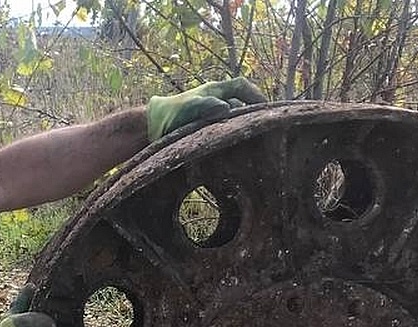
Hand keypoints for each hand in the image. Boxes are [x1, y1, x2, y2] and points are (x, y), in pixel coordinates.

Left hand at [146, 77, 267, 141]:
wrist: (149, 129)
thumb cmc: (168, 115)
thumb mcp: (188, 108)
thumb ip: (207, 106)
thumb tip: (227, 108)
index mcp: (213, 90)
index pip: (242, 86)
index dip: (256, 95)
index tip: (268, 109)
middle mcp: (215, 100)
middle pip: (242, 102)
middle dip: (254, 112)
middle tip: (267, 127)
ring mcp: (210, 114)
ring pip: (234, 117)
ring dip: (244, 125)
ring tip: (254, 140)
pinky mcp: (205, 128)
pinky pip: (225, 129)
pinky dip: (233, 135)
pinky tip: (237, 148)